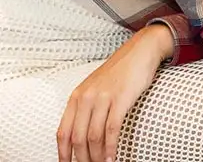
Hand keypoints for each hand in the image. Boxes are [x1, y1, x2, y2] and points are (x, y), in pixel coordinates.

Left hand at [57, 23, 172, 161]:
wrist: (140, 51)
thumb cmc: (120, 71)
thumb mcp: (96, 87)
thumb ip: (87, 106)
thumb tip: (82, 133)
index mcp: (77, 96)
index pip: (63, 132)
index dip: (63, 153)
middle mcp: (86, 98)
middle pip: (77, 138)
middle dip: (81, 158)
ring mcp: (103, 98)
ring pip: (94, 136)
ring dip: (96, 156)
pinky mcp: (120, 99)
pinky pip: (111, 130)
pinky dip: (110, 148)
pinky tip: (112, 157)